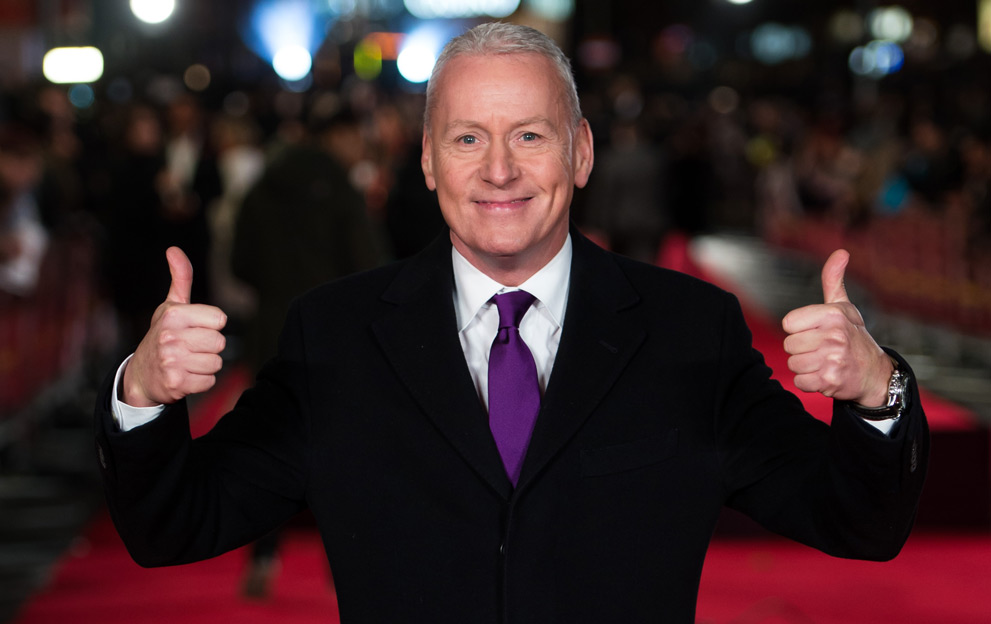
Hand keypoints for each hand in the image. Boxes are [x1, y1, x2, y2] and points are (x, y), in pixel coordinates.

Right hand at [122, 247, 227, 406]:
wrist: (141, 375)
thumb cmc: (162, 336)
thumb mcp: (170, 307)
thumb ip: (180, 279)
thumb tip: (174, 249)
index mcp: (173, 314)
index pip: (220, 320)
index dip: (211, 326)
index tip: (195, 328)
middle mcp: (170, 336)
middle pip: (220, 343)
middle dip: (209, 347)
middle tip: (191, 348)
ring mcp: (172, 361)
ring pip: (216, 363)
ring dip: (206, 365)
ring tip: (188, 362)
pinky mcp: (175, 383)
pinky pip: (210, 382)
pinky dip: (202, 382)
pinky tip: (186, 375)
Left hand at [782, 249, 892, 405]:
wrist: (875, 373)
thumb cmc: (854, 337)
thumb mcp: (844, 307)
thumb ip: (833, 280)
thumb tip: (841, 252)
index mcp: (833, 314)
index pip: (788, 323)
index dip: (798, 329)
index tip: (815, 331)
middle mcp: (834, 335)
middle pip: (789, 345)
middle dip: (802, 350)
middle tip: (821, 350)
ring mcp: (833, 359)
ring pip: (793, 364)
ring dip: (805, 366)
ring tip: (823, 362)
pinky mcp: (830, 380)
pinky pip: (800, 381)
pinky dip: (809, 382)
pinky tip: (825, 375)